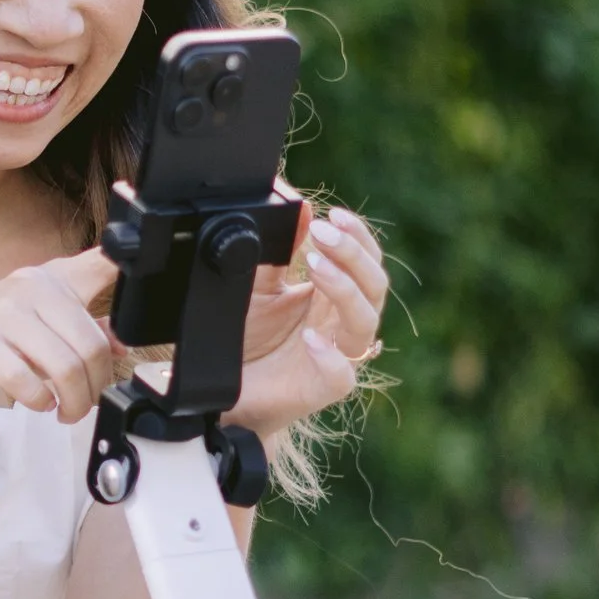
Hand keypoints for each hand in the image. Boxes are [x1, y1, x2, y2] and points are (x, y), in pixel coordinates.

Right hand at [0, 252, 124, 424]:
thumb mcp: (42, 325)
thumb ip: (83, 330)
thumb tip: (121, 345)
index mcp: (52, 278)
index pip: (100, 263)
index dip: (127, 267)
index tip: (146, 276)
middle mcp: (30, 287)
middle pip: (90, 344)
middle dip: (95, 386)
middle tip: (87, 403)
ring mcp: (3, 313)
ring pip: (63, 366)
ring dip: (73, 401)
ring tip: (67, 411)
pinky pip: (24, 379)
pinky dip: (39, 400)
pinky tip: (40, 403)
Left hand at [228, 195, 388, 435]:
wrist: (224, 391)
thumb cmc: (247, 339)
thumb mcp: (255, 286)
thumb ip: (276, 251)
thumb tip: (298, 206)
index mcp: (332, 296)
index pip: (365, 261)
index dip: (357, 237)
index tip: (334, 215)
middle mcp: (341, 323)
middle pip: (374, 285)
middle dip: (352, 254)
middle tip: (322, 234)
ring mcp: (337, 356)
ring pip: (365, 322)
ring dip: (344, 289)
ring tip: (315, 266)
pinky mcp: (322, 389)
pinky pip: (342, 375)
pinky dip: (331, 356)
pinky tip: (311, 338)